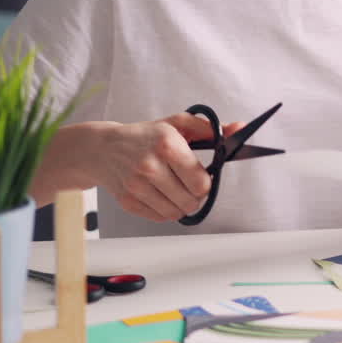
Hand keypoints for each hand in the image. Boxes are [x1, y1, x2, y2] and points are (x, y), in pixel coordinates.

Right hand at [90, 113, 244, 222]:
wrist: (103, 148)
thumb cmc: (145, 136)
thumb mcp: (178, 124)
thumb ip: (211, 129)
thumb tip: (238, 129)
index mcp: (167, 145)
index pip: (201, 182)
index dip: (207, 183)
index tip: (202, 176)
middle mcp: (150, 166)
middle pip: (191, 201)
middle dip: (196, 196)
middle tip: (190, 185)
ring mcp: (137, 186)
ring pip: (176, 213)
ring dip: (182, 205)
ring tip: (177, 191)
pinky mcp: (127, 201)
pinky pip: (159, 218)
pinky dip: (165, 211)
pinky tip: (162, 196)